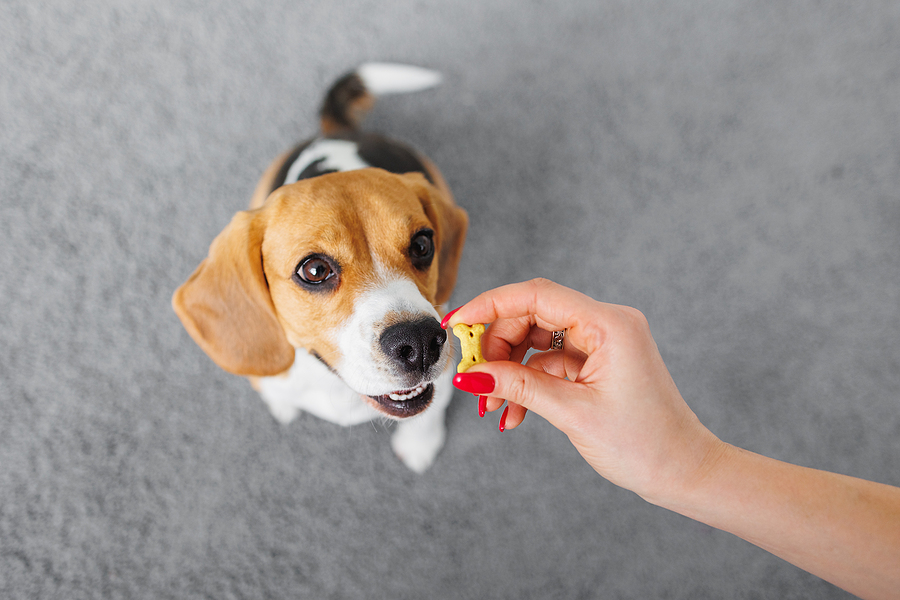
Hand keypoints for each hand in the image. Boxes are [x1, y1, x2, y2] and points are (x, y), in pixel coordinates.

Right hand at [445, 278, 723, 502]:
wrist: (682, 470)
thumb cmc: (644, 444)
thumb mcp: (573, 413)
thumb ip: (519, 387)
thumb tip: (472, 374)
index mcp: (609, 324)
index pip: (537, 295)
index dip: (490, 305)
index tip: (457, 323)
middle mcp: (606, 323)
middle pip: (532, 315)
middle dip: (497, 347)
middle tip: (474, 380)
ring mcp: (602, 341)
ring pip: (536, 339)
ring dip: (508, 370)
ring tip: (492, 406)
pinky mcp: (596, 360)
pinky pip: (548, 361)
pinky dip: (526, 383)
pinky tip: (512, 412)